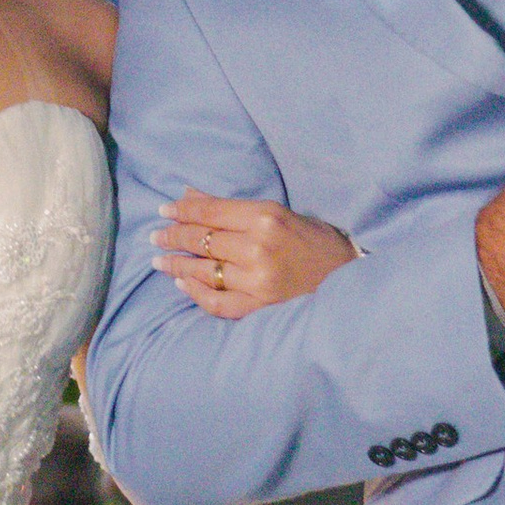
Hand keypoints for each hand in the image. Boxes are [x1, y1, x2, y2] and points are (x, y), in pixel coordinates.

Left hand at [154, 194, 356, 317]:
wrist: (349, 280)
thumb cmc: (316, 242)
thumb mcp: (279, 214)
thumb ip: (234, 208)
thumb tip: (191, 196)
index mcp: (266, 217)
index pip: (211, 212)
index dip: (183, 210)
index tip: (164, 210)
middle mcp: (258, 249)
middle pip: (202, 240)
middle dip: (173, 236)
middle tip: (155, 236)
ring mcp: (258, 281)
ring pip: (204, 271)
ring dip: (176, 264)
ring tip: (160, 259)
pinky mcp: (259, 308)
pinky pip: (217, 302)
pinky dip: (195, 292)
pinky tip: (182, 283)